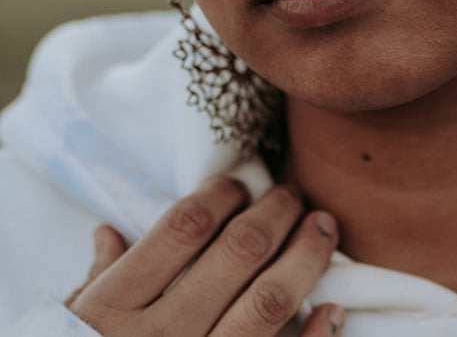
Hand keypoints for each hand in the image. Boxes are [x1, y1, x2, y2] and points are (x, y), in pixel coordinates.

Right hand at [67, 177, 342, 335]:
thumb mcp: (72, 327)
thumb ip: (98, 280)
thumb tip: (108, 231)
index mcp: (114, 306)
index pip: (184, 226)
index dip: (221, 195)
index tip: (239, 185)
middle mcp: (159, 336)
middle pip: (239, 251)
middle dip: (277, 211)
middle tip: (292, 194)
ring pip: (269, 301)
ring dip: (306, 256)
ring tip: (324, 227)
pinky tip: (334, 309)